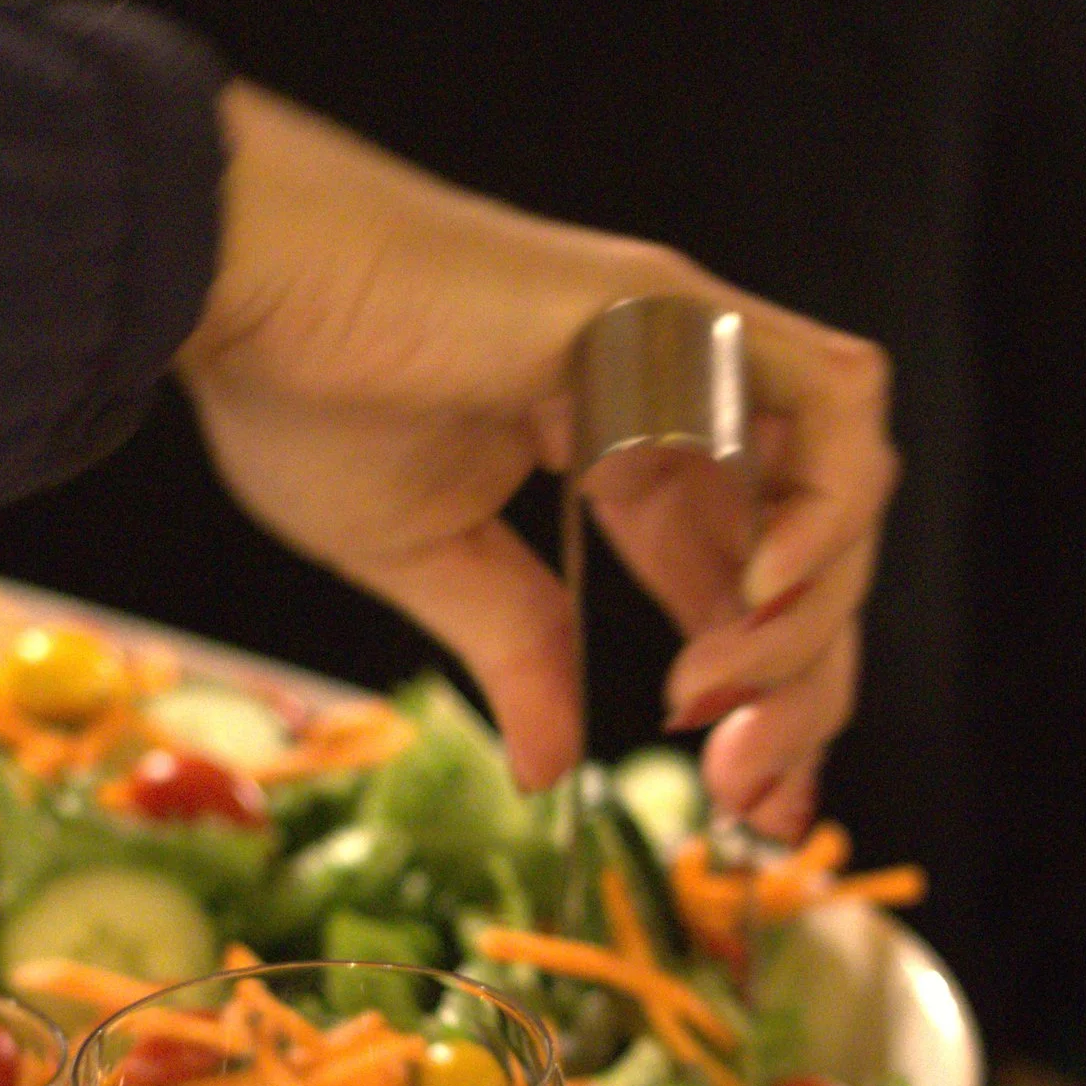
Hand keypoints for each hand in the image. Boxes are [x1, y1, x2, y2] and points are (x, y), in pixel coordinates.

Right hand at [175, 82, 895, 830]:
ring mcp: (689, 345)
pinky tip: (764, 588)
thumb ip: (513, 650)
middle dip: (800, 687)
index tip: (749, 797)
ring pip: (842, 490)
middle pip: (807, 555)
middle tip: (743, 781)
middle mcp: (675, 395)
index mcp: (616, 449)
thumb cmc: (303, 393)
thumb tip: (551, 768)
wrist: (243, 288)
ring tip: (721, 692)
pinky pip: (837, 405)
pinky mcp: (685, 310)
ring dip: (810, 617)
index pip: (739, 583)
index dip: (769, 692)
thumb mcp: (426, 562)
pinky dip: (832, 506)